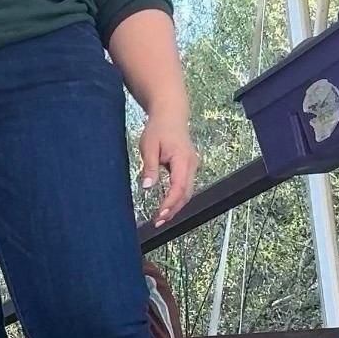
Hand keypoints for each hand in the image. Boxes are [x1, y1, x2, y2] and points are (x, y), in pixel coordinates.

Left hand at [138, 110, 197, 226]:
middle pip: (186, 194)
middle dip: (173, 210)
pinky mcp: (189, 168)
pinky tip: (167, 206)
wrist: (170, 115)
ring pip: (187, 192)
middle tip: (158, 222)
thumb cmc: (158, 129)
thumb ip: (149, 167)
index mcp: (183, 159)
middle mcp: (192, 165)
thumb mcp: (149, 146)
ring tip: (160, 218)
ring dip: (175, 206)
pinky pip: (185, 187)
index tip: (159, 215)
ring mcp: (192, 167)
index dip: (170, 203)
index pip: (179, 187)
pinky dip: (177, 198)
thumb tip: (146, 187)